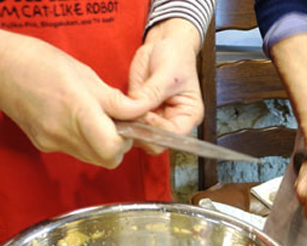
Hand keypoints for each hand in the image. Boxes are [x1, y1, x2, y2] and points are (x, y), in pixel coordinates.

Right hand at [0, 33, 150, 167]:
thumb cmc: (41, 63)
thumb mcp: (86, 75)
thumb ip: (115, 101)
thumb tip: (140, 113)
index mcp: (78, 112)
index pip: (114, 148)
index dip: (126, 139)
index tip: (127, 122)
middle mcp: (64, 134)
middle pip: (108, 160)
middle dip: (118, 145)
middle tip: (114, 122)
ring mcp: (52, 143)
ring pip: (93, 158)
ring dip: (102, 143)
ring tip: (94, 117)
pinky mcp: (44, 146)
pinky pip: (75, 151)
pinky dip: (83, 140)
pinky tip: (73, 119)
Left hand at [127, 19, 203, 153]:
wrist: (165, 43)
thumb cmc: (175, 56)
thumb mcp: (166, 72)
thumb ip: (153, 93)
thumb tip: (137, 108)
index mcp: (188, 116)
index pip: (173, 135)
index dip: (157, 128)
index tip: (145, 113)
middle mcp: (173, 121)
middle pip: (156, 141)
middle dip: (142, 130)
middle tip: (130, 114)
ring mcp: (156, 119)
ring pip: (141, 136)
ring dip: (130, 126)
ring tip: (122, 109)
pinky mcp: (141, 113)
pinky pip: (130, 124)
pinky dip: (123, 119)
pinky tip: (118, 107)